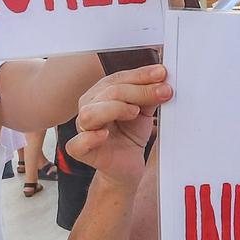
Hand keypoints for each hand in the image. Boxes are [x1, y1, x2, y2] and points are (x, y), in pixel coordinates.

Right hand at [69, 64, 170, 182]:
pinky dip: (90, 138)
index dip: (140, 75)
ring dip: (115, 109)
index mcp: (100, 94)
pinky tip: (105, 134)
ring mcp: (83, 129)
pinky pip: (77, 143)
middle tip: (162, 92)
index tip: (161, 74)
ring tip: (135, 112)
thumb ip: (149, 95)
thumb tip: (161, 78)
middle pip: (108, 93)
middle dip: (138, 91)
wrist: (127, 165)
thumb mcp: (144, 111)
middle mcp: (88, 108)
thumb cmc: (130, 135)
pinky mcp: (81, 151)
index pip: (117, 79)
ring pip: (90, 113)